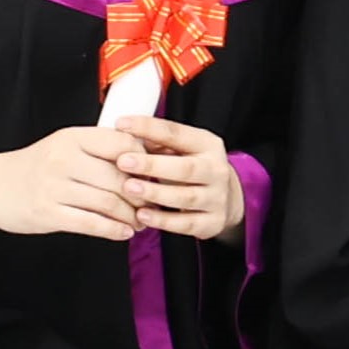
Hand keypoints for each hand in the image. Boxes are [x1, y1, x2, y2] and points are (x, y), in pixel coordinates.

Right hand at [0, 125, 144, 242]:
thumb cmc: (36, 166)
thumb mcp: (65, 146)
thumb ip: (100, 149)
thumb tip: (148, 153)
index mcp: (73, 137)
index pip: (122, 143)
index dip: (145, 160)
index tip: (156, 173)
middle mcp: (64, 159)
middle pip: (120, 177)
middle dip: (143, 194)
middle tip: (154, 204)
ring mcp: (54, 187)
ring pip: (108, 202)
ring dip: (131, 216)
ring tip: (140, 221)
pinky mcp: (47, 214)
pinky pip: (90, 224)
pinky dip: (113, 230)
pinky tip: (123, 233)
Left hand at [109, 116, 241, 240]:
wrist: (226, 199)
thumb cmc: (194, 169)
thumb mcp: (183, 150)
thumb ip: (157, 143)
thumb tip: (124, 134)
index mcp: (207, 145)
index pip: (177, 133)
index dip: (149, 128)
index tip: (122, 125)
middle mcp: (216, 170)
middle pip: (185, 168)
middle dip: (152, 165)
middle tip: (123, 161)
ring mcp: (216, 198)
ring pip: (186, 197)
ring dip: (155, 193)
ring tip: (129, 188)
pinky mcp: (212, 222)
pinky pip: (186, 223)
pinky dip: (163, 220)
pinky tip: (142, 215)